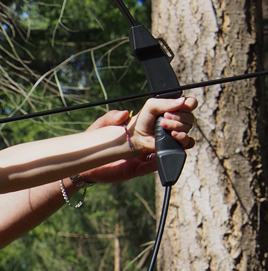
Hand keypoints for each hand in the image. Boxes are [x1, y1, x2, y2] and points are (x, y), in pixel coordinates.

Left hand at [77, 102, 195, 183]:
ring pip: (178, 145)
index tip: (182, 103)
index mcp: (146, 123)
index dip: (183, 106)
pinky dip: (164, 159)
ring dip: (182, 138)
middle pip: (182, 126)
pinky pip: (157, 165)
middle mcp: (151, 138)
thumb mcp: (101, 125)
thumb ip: (111, 117)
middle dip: (181, 121)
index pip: (172, 112)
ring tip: (173, 134)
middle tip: (167, 120)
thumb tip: (124, 114)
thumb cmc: (96, 141)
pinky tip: (161, 152)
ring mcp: (148, 153)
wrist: (87, 163)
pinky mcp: (141, 168)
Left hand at [127, 96, 196, 153]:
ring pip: (188, 128)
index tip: (175, 108)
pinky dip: (182, 138)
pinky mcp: (178, 142)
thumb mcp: (151, 105)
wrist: (137, 136)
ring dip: (175, 126)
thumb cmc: (144, 119)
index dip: (187, 105)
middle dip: (177, 117)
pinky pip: (189, 141)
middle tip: (163, 118)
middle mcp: (181, 118)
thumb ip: (166, 102)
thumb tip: (183, 101)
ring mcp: (180, 130)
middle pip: (190, 116)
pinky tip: (173, 135)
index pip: (191, 103)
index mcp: (177, 107)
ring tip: (162, 126)